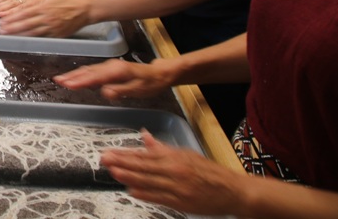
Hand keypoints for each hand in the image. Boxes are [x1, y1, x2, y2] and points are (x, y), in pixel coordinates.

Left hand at [0, 0, 92, 37]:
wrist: (85, 9)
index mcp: (43, 6)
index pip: (24, 12)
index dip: (12, 17)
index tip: (2, 19)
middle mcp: (46, 17)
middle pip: (25, 23)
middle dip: (12, 27)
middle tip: (0, 30)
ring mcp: (51, 27)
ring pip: (32, 32)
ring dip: (19, 34)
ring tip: (8, 36)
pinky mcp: (57, 34)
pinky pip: (42, 37)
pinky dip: (32, 39)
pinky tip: (23, 40)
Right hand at [54, 58, 174, 99]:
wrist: (159, 74)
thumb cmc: (149, 83)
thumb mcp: (138, 90)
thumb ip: (121, 90)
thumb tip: (105, 92)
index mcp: (116, 71)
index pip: (95, 77)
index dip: (80, 81)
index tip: (67, 85)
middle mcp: (110, 66)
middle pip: (88, 71)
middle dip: (72, 76)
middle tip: (57, 80)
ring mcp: (109, 66)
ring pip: (89, 70)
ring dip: (74, 74)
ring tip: (61, 78)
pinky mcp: (109, 68)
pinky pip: (92, 70)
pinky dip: (82, 73)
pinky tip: (75, 76)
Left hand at [101, 132, 244, 215]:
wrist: (232, 191)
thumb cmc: (208, 171)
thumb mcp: (185, 153)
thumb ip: (162, 147)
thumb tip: (144, 135)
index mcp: (175, 158)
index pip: (144, 155)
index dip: (125, 154)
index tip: (110, 152)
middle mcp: (174, 171)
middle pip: (143, 167)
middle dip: (122, 163)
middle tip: (104, 160)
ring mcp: (177, 188)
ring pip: (148, 182)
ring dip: (129, 177)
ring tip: (113, 172)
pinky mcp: (181, 203)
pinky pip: (159, 198)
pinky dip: (145, 194)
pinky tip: (131, 190)